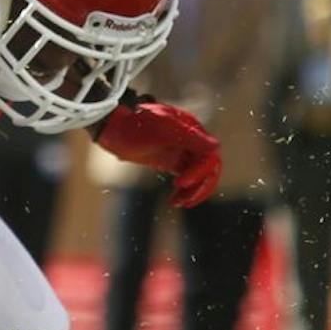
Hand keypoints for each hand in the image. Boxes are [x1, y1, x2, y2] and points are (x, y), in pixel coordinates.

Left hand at [96, 101, 221, 207]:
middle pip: (210, 167)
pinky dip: (184, 192)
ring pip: (200, 176)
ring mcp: (183, 151)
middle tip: (185, 200)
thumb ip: (189, 137)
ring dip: (193, 192)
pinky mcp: (173, 161)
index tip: (180, 183)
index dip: (200, 172)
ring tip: (177, 203)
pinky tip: (174, 201)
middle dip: (200, 186)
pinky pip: (188, 179)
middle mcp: (192, 140)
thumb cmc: (135, 126)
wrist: (114, 128)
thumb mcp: (162, 131)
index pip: (209, 155)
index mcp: (192, 129)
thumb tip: (217, 147)